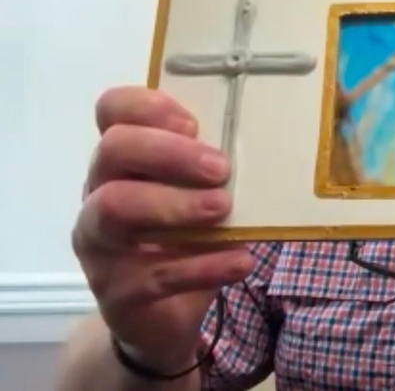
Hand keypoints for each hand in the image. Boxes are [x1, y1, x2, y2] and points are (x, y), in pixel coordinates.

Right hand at [72, 86, 254, 370]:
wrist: (162, 317)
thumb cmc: (183, 238)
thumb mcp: (196, 197)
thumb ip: (210, 169)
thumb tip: (267, 145)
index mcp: (122, 162)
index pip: (112, 111)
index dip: (147, 106)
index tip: (192, 122)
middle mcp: (99, 194)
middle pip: (114, 150)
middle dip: (169, 152)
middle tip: (220, 169)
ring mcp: (100, 244)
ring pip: (115, 207)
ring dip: (176, 203)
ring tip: (224, 208)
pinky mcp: (118, 292)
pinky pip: (156, 274)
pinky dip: (205, 265)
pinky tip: (240, 260)